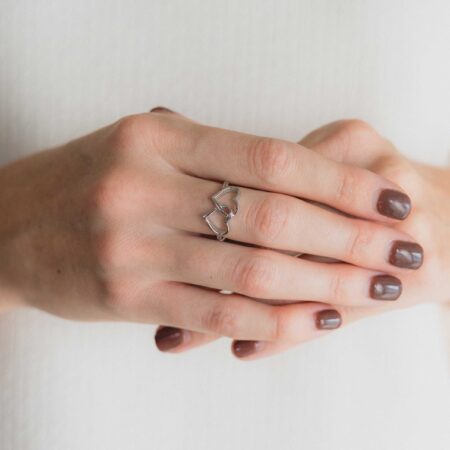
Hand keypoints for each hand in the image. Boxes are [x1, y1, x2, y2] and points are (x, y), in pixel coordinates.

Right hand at [0, 111, 420, 355]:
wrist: (8, 227)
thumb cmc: (82, 183)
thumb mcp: (140, 146)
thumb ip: (208, 153)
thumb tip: (289, 170)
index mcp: (157, 140)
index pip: (270, 157)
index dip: (338, 178)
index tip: (386, 196)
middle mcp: (146, 188)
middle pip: (272, 214)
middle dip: (348, 233)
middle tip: (398, 247)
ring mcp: (135, 247)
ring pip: (251, 269)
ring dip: (323, 281)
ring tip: (372, 286)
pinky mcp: (127, 297)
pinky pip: (217, 313)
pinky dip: (274, 321)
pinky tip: (316, 319)